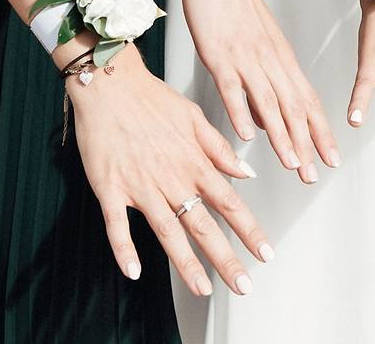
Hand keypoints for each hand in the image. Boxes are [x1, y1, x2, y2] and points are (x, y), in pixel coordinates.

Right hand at [66, 45, 272, 295]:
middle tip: (243, 285)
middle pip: (203, 225)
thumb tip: (247, 172)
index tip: (265, 253)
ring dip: (185, 263)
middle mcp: (172, 179)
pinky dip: (124, 249)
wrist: (110, 85)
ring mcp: (141, 186)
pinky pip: (117, 225)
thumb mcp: (194, 117)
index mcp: (194, 162)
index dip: (248, 230)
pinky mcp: (110, 189)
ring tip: (202, 289)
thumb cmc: (151, 99)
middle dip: (225, 258)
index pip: (229, 203)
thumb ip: (220, 149)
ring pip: (167, 232)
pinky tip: (134, 272)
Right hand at [178, 0, 338, 182]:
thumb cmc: (233, 3)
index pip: (307, 100)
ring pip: (269, 102)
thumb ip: (265, 81)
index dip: (319, 131)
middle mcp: (270, 59)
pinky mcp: (219, 52)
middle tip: (315, 175)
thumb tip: (268, 122)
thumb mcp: (256, 43)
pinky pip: (232, 86)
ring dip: (282, 136)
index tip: (330, 159)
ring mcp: (246, 56)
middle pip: (294, 107)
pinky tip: (247, 135)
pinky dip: (240, 111)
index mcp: (281, 56)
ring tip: (292, 164)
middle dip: (307, 143)